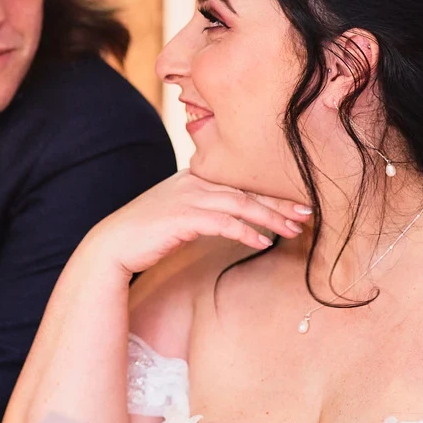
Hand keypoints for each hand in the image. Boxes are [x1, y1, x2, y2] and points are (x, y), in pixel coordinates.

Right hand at [84, 172, 308, 276]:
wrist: (113, 245)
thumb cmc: (147, 233)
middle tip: (308, 211)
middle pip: (246, 189)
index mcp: (195, 176)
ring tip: (294, 229)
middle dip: (279, 201)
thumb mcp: (179, 213)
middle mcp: (194, 182)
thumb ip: (205, 209)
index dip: (270, 192)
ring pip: (241, 204)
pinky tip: (262, 242)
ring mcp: (188, 198)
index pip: (240, 181)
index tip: (296, 202)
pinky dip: (246, 231)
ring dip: (270, 218)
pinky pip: (223, 223)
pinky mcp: (183, 218)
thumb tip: (235, 219)